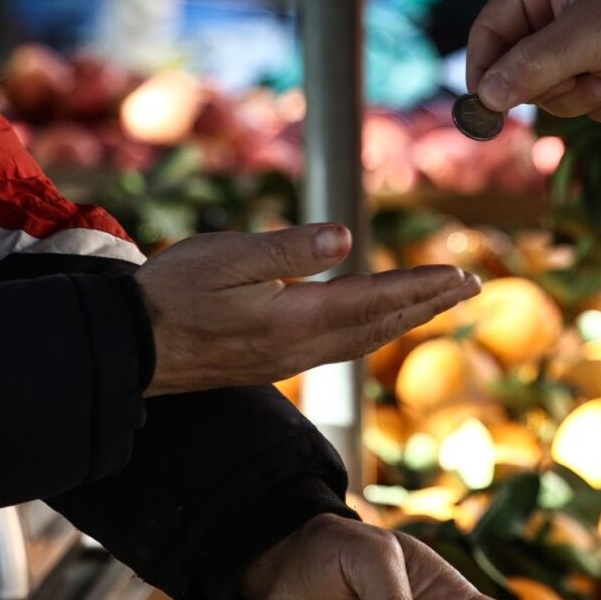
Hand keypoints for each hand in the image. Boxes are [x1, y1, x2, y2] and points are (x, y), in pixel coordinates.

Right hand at [135, 224, 479, 395]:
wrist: (129, 348)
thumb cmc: (170, 292)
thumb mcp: (225, 256)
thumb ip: (286, 248)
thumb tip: (346, 236)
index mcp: (295, 319)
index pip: (375, 299)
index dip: (421, 287)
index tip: (461, 276)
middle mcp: (302, 346)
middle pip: (383, 324)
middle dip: (430, 303)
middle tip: (472, 286)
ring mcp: (291, 359)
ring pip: (366, 338)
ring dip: (408, 317)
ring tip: (441, 300)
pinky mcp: (276, 363)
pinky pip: (344, 346)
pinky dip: (376, 329)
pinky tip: (379, 321)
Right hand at [467, 0, 600, 123]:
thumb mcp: (590, 35)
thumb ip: (534, 65)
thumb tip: (486, 96)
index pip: (492, 29)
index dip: (485, 68)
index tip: (485, 106)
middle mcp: (562, 15)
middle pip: (524, 74)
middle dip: (561, 86)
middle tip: (590, 77)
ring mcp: (590, 48)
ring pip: (563, 98)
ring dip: (597, 97)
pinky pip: (596, 107)